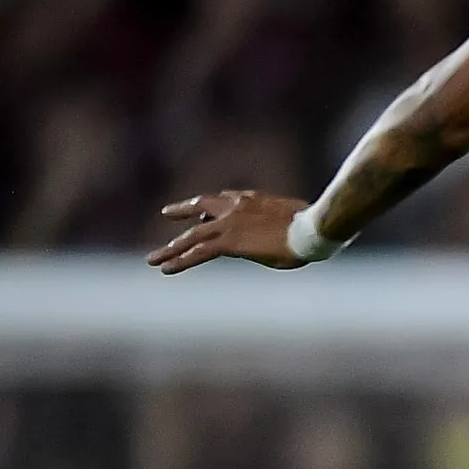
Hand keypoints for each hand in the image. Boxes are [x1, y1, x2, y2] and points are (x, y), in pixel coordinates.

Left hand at [148, 190, 313, 272]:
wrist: (313, 227)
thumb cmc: (314, 227)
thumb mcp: (292, 221)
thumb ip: (276, 225)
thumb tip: (281, 234)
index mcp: (252, 199)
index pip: (225, 200)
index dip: (211, 206)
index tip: (202, 210)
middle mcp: (235, 206)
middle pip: (202, 207)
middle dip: (182, 212)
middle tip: (167, 214)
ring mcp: (229, 223)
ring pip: (192, 235)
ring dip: (171, 248)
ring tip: (154, 259)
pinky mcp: (229, 242)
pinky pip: (198, 252)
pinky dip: (180, 260)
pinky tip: (167, 269)